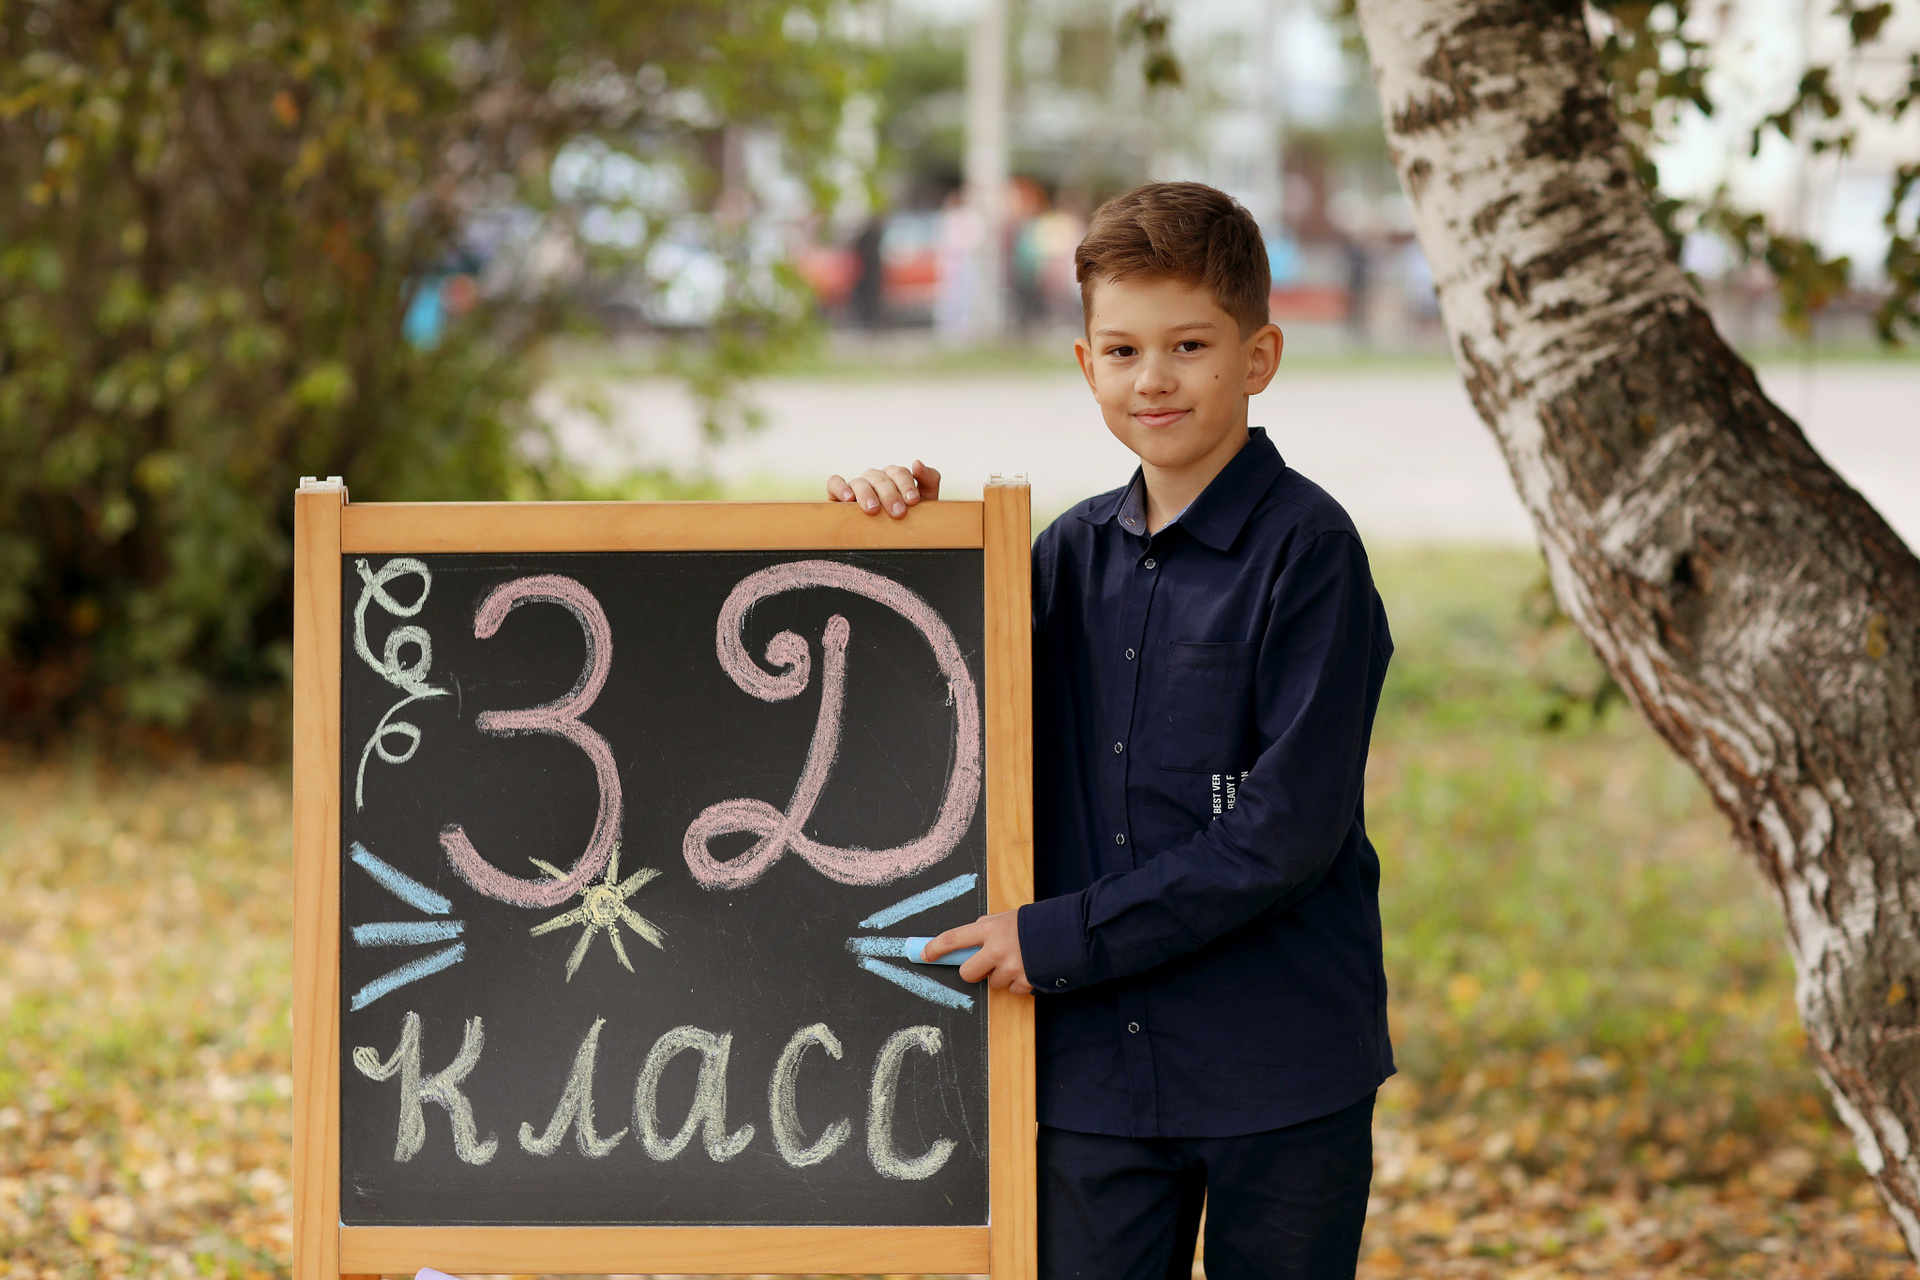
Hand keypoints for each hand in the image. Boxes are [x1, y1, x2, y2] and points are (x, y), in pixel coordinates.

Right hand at [826, 460, 940, 517]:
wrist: (892, 539)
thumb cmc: (910, 518)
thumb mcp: (926, 502)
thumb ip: (929, 480)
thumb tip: (916, 462)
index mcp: (895, 477)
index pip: (899, 472)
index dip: (906, 484)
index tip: (912, 500)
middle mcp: (876, 478)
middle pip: (880, 477)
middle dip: (890, 495)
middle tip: (898, 513)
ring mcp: (857, 485)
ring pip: (860, 481)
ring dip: (867, 494)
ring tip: (873, 510)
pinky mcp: (838, 494)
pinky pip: (834, 482)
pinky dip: (840, 487)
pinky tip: (848, 499)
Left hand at [925, 909, 1030, 994]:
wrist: (1071, 931)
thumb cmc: (1038, 922)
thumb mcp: (1009, 918)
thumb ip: (989, 928)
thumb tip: (971, 939)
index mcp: (990, 929)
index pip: (953, 938)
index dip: (936, 948)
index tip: (924, 954)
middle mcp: (997, 950)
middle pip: (968, 972)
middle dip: (973, 971)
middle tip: (985, 965)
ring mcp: (1011, 968)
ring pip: (993, 983)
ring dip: (1002, 976)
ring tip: (1020, 960)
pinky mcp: (1025, 982)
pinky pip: (1013, 990)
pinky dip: (1019, 983)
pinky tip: (1030, 969)